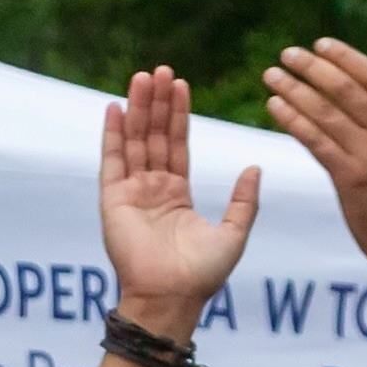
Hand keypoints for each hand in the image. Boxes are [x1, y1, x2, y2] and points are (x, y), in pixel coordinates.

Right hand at [98, 67, 262, 331]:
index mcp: (177, 195)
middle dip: (157, 103)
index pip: (177, 145)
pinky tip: (115, 108)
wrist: (172, 297)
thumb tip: (254, 166)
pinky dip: (112, 134)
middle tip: (161, 70)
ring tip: (142, 77)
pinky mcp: (112, 200)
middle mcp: (152, 189)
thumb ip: (244, 200)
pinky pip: (111, 161)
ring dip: (138, 109)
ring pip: (134, 142)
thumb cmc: (202, 274)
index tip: (181, 85)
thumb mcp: (234, 233)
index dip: (178, 115)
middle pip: (154, 136)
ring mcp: (131, 193)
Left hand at [264, 36, 366, 277]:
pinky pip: (316, 143)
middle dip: (314, 69)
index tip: (322, 44)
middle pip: (347, 91)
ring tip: (272, 75)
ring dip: (295, 91)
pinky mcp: (349, 180)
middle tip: (289, 53)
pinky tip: (275, 107)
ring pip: (326, 114)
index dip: (348, 59)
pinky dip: (294, 122)